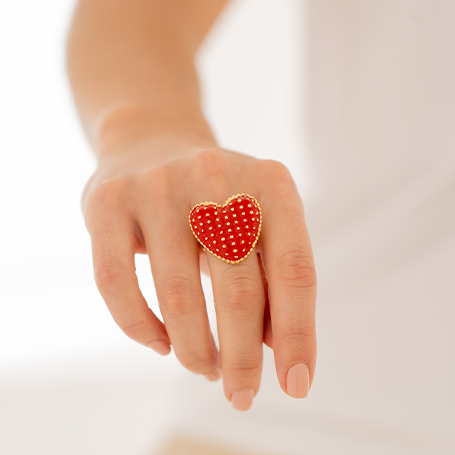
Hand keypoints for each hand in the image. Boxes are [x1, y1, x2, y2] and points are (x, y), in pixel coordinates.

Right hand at [83, 142, 316, 410]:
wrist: (151, 142)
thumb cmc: (215, 198)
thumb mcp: (256, 222)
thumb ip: (270, 278)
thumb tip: (275, 348)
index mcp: (269, 184)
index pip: (294, 271)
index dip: (298, 335)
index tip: (295, 385)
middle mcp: (215, 177)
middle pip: (238, 292)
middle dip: (242, 358)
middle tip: (241, 394)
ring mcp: (158, 186)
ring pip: (178, 295)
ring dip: (195, 349)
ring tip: (204, 368)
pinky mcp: (108, 200)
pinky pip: (116, 283)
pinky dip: (139, 328)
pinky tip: (160, 344)